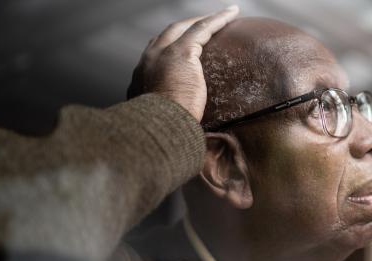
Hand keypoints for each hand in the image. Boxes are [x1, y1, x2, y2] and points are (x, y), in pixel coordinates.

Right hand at [127, 6, 239, 120]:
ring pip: (186, 28)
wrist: (158, 131)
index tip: (181, 52)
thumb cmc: (163, 135)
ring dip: (205, 20)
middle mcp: (147, 61)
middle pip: (167, 35)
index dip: (167, 50)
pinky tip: (232, 13)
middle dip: (185, 28)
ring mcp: (162, 54)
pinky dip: (218, 19)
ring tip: (224, 16)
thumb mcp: (160, 124)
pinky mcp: (181, 52)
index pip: (154, 57)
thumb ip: (167, 119)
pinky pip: (202, 29)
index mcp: (139, 80)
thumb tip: (181, 131)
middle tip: (203, 26)